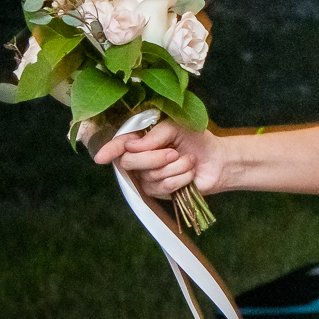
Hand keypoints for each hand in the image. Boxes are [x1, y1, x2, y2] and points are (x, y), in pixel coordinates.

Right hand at [93, 119, 223, 199]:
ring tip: (188, 160)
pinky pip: (164, 186)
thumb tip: (132, 146)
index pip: (119, 145)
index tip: (101, 157)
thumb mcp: (176, 127)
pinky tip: (189, 173)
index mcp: (141, 139)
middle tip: (174, 152)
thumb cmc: (196, 139)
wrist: (217, 159)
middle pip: (130, 162)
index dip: (109, 150)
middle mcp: (139, 158)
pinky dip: (181, 177)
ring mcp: (146, 177)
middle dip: (154, 157)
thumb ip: (154, 134)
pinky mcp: (158, 191)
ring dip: (176, 166)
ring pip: (150, 175)